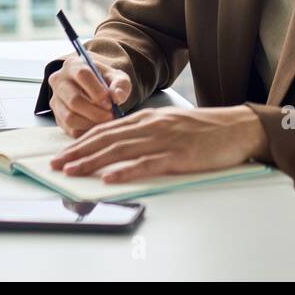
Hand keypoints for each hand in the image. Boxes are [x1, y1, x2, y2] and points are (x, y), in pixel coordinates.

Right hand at [47, 52, 133, 136]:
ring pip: (70, 117)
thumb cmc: (107, 82)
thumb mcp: (118, 78)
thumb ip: (120, 85)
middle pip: (74, 100)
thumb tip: (116, 96)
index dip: (97, 90)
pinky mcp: (58, 118)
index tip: (110, 103)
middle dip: (95, 111)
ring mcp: (55, 101)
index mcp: (73, 65)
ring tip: (106, 121)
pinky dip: (87, 131)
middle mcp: (59, 81)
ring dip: (91, 123)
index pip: (82, 74)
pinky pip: (70, 129)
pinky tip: (99, 126)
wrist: (96, 90)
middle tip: (111, 116)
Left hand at [49, 106, 269, 183]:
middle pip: (107, 139)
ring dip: (93, 161)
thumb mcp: (172, 124)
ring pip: (120, 151)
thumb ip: (147, 132)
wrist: (238, 128)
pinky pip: (146, 164)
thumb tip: (121, 147)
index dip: (82, 142)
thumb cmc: (206, 130)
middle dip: (78, 152)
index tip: (63, 153)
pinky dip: (125, 170)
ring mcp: (164, 140)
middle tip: (56, 165)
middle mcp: (152, 125)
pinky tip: (109, 176)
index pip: (107, 129)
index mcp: (149, 118)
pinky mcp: (178, 156)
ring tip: (73, 171)